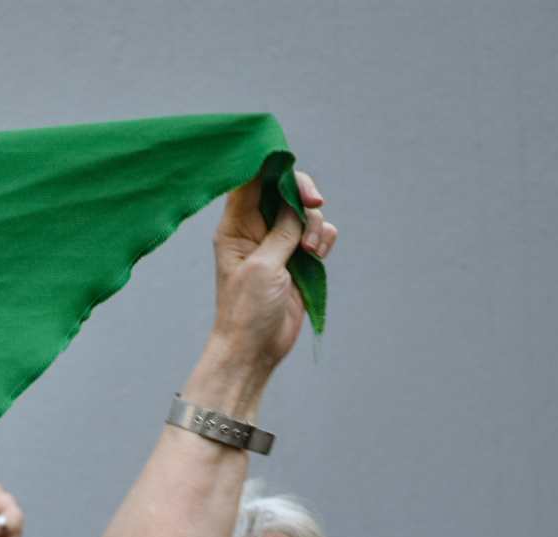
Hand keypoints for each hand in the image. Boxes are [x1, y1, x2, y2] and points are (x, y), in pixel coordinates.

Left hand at [202, 171, 336, 395]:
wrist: (256, 348)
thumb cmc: (247, 310)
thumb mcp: (263, 266)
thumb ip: (282, 230)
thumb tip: (296, 202)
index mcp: (234, 226)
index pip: (250, 182)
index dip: (271, 167)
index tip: (292, 169)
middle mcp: (255, 229)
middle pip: (283, 190)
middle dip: (302, 194)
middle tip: (314, 203)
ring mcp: (278, 243)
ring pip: (305, 212)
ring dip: (314, 224)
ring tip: (308, 252)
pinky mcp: (297, 258)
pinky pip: (318, 232)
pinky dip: (323, 238)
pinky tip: (317, 257)